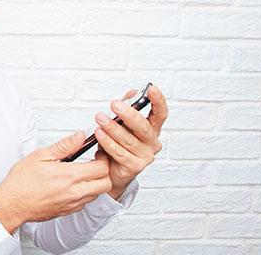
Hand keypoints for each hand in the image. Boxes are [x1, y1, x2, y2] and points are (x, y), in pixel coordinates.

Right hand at [0, 131, 111, 233]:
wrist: (12, 204)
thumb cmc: (22, 181)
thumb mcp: (41, 155)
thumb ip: (64, 146)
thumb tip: (79, 136)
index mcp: (70, 175)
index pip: (102, 168)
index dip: (103, 159)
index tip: (97, 154)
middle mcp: (74, 192)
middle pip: (106, 183)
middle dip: (105, 172)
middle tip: (95, 164)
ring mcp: (72, 203)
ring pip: (97, 194)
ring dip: (95, 183)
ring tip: (84, 174)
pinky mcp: (68, 211)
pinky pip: (86, 202)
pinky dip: (85, 193)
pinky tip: (74, 185)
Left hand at [94, 85, 167, 199]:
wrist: (111, 171)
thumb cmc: (118, 144)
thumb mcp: (122, 124)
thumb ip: (127, 108)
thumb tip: (133, 93)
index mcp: (152, 130)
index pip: (160, 114)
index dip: (158, 101)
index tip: (152, 89)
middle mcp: (152, 143)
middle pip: (143, 127)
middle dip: (128, 114)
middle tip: (114, 105)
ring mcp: (145, 156)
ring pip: (128, 140)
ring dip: (113, 128)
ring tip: (100, 118)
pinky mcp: (135, 167)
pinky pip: (120, 153)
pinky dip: (108, 142)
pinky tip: (99, 134)